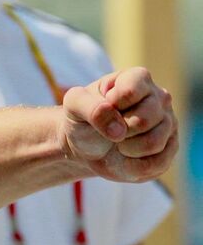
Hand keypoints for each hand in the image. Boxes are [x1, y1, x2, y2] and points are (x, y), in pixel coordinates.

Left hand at [62, 67, 177, 181]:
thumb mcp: (73, 105)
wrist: (86, 146)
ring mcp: (169, 123)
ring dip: (125, 149)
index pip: (130, 92)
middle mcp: (160, 97)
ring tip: (117, 143)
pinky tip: (125, 156)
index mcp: (138, 78)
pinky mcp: (171, 148)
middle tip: (109, 131)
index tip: (102, 108)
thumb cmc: (82, 119)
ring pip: (153, 143)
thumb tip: (118, 129)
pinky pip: (156, 164)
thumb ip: (89, 107)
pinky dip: (132, 166)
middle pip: (143, 120)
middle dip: (117, 132)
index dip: (109, 106)